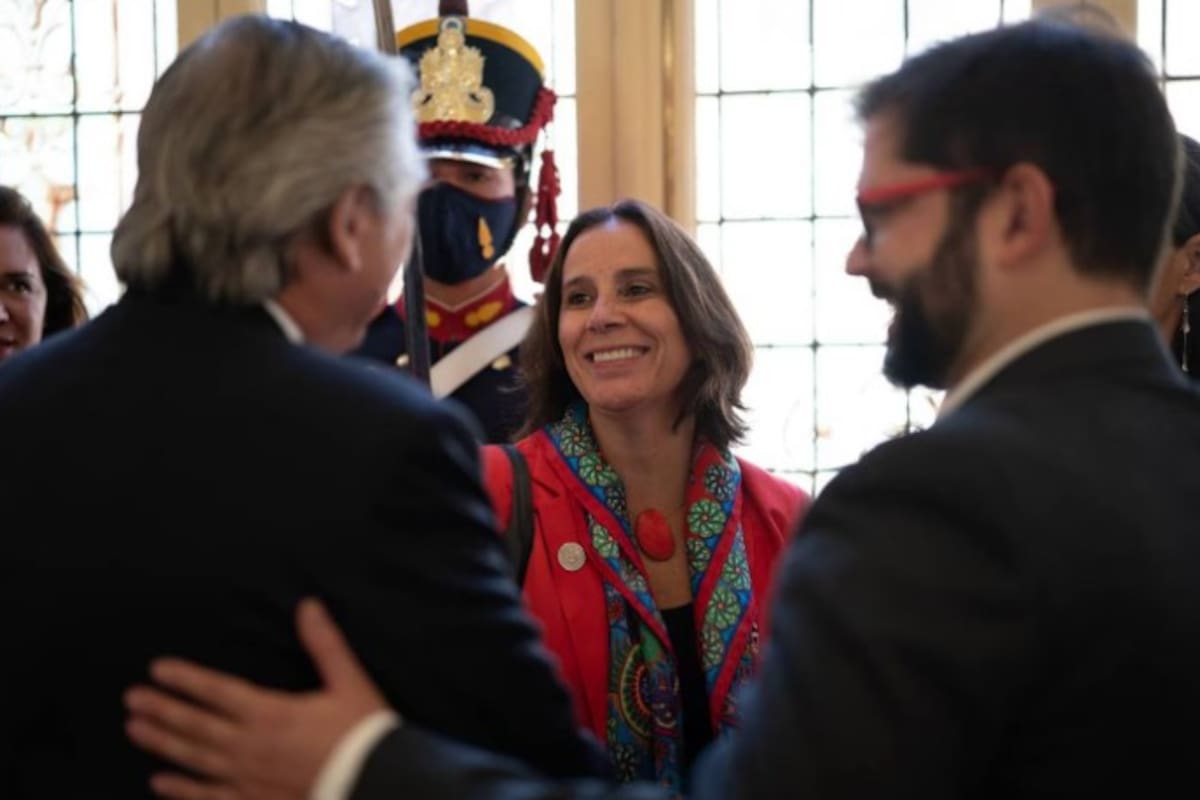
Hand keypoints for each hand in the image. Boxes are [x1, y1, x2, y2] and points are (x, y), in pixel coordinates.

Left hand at [125, 599, 389, 799]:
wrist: (376, 785)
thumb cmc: (362, 733)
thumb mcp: (348, 682)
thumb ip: (324, 644)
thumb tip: (307, 605)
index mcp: (270, 713)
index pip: (217, 691)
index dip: (186, 679)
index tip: (157, 669)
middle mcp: (249, 746)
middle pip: (196, 725)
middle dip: (162, 710)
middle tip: (131, 699)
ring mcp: (247, 779)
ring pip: (194, 759)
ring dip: (162, 744)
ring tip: (134, 730)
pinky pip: (209, 798)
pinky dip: (182, 791)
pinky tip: (159, 783)